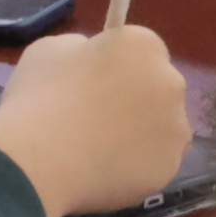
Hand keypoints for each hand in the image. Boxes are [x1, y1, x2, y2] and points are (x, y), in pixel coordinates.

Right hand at [0, 23, 191, 216]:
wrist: (41, 159)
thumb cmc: (40, 97)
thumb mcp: (50, 50)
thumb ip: (81, 49)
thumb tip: (91, 62)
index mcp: (142, 46)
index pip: (141, 49)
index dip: (118, 64)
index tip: (95, 80)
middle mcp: (169, 82)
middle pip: (158, 86)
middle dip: (136, 97)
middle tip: (98, 116)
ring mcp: (174, 127)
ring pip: (162, 127)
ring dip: (141, 132)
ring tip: (101, 149)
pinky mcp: (170, 167)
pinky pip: (155, 162)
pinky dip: (137, 165)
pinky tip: (106, 170)